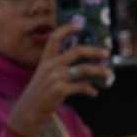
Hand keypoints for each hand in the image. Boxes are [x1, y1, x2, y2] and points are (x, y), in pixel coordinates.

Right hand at [6, 21, 110, 136]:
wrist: (28, 111)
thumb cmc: (37, 94)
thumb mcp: (42, 76)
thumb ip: (56, 67)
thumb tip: (78, 64)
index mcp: (45, 60)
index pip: (55, 38)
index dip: (67, 29)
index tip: (80, 25)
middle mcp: (51, 66)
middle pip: (76, 51)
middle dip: (94, 51)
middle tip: (106, 53)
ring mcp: (56, 77)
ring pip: (84, 69)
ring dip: (99, 71)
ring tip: (108, 74)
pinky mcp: (61, 90)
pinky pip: (82, 87)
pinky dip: (90, 90)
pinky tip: (93, 93)